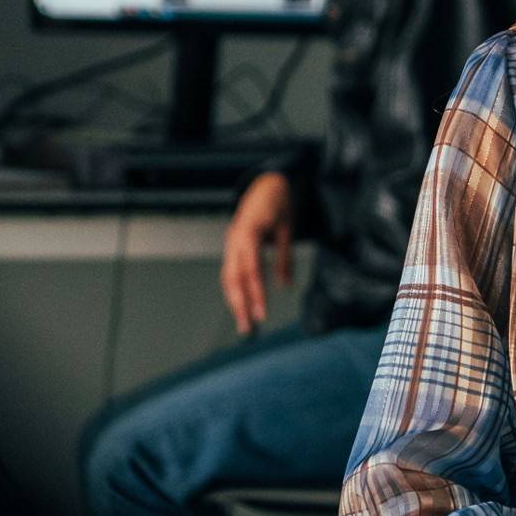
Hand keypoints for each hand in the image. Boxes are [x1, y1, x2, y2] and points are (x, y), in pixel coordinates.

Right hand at [220, 171, 293, 335]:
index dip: (256, 294)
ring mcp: (230, 244)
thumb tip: (286, 286)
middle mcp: (234, 240)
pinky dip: (235, 291)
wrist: (265, 184)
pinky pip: (230, 272)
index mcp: (248, 233)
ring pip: (228, 278)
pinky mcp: (232, 248)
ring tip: (245, 325)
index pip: (251, 270)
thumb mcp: (287, 227)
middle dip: (239, 306)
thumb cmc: (278, 203)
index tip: (262, 314)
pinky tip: (242, 307)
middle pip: (233, 279)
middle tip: (248, 331)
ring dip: (235, 303)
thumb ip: (284, 257)